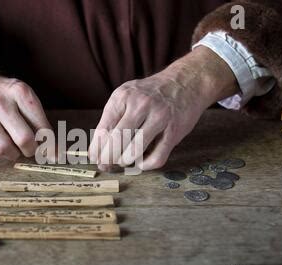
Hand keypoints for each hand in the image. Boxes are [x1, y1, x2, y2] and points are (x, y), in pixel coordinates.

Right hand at [0, 57, 50, 163]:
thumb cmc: (0, 94)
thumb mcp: (21, 95)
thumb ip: (36, 119)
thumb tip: (53, 152)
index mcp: (19, 92)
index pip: (42, 126)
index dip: (50, 146)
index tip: (54, 156)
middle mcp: (0, 103)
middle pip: (25, 139)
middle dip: (30, 150)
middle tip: (28, 148)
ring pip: (4, 149)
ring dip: (10, 154)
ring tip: (8, 145)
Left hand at [89, 46, 238, 170]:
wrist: (186, 82)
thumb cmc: (150, 94)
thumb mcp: (126, 96)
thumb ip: (112, 120)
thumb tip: (97, 152)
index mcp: (123, 97)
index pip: (103, 130)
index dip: (96, 150)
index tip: (95, 158)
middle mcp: (141, 105)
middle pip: (117, 141)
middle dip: (108, 158)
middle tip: (106, 164)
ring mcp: (159, 117)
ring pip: (135, 151)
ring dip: (125, 161)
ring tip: (124, 160)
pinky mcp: (174, 131)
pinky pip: (157, 157)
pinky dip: (145, 165)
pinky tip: (141, 162)